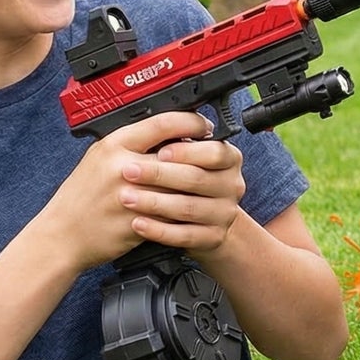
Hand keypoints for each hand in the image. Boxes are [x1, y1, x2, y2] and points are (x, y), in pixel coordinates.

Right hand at [44, 112, 245, 270]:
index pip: (163, 123)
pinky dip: (185, 209)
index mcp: (115, 144)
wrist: (61, 235)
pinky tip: (193, 205)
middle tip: (215, 152)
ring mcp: (131, 197)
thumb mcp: (101, 156)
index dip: (190, 122)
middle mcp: (123, 167)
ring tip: (208, 179)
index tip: (203, 125)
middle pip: (178, 155)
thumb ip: (132, 143)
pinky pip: (172, 213)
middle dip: (202, 153)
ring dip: (198, 182)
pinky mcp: (137, 223)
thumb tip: (172, 131)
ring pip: (180, 185)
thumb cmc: (81, 195)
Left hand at [117, 128, 246, 261]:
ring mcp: (224, 213)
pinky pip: (184, 235)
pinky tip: (138, 223)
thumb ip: (180, 141)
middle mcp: (232, 185)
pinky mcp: (212, 238)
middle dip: (159, 174)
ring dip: (154, 202)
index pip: (214, 152)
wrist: (203, 222)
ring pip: (188, 208)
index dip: (187, 151)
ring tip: (126, 198)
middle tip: (129, 171)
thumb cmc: (188, 183)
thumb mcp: (189, 158)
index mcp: (229, 159)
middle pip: (197, 179)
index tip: (160, 151)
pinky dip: (158, 229)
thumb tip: (156, 122)